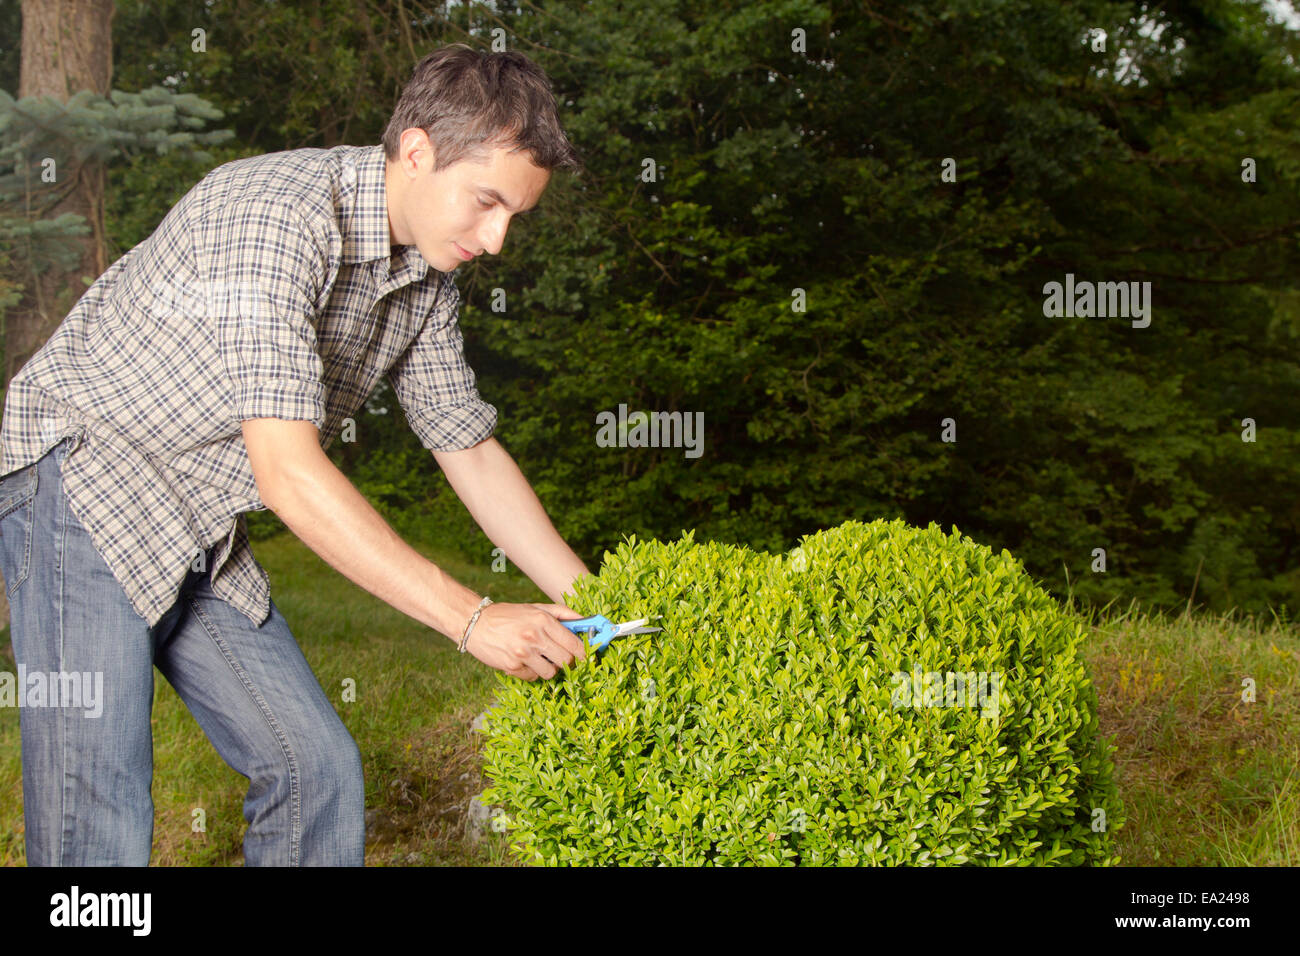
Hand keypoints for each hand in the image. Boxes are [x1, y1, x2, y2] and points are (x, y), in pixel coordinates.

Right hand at [464, 602, 587, 679]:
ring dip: (550, 668)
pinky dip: (532, 672)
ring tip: (541, 658)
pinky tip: (524, 661)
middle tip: (563, 658)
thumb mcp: (536, 608)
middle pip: (567, 660)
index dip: (584, 652)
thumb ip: (562, 614)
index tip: (585, 655)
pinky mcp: (512, 666)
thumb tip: (586, 621)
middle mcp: (534, 637)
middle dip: (569, 661)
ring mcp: (523, 653)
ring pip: (551, 672)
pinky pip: (533, 677)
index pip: (574, 643)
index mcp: (543, 620)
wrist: (476, 623)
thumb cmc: (509, 615)